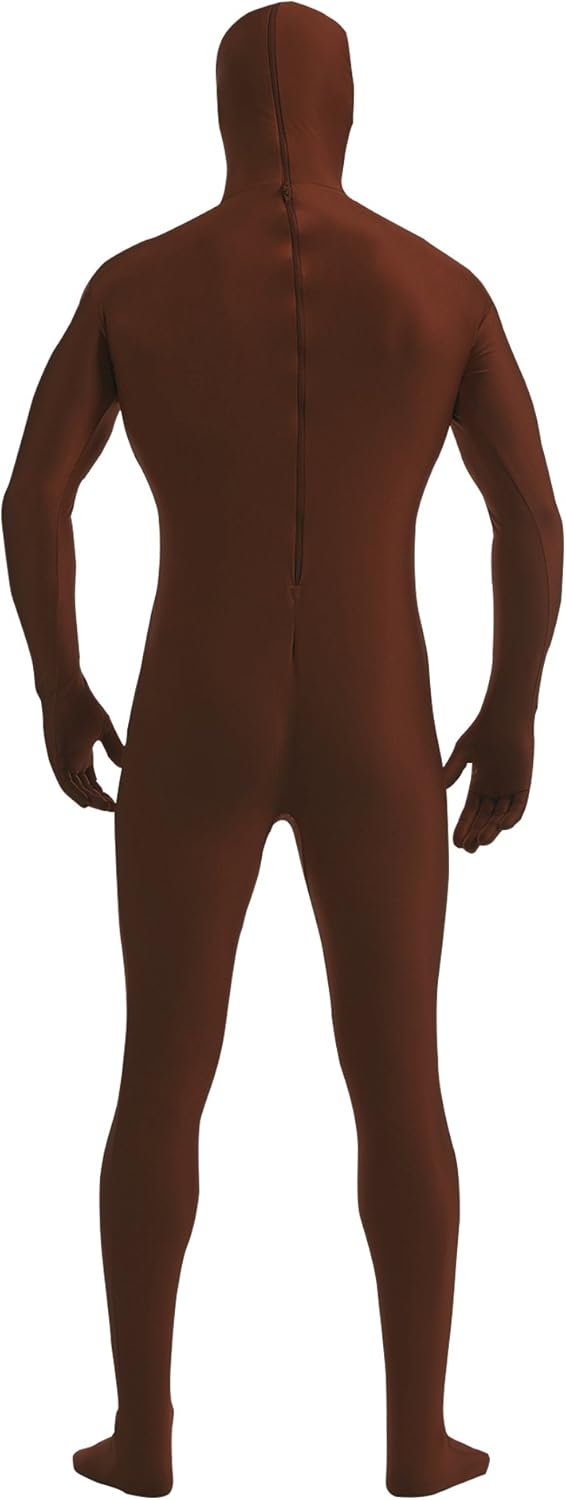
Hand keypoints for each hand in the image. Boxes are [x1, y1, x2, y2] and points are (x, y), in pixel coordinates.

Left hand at [41, 671, 124, 809]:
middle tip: (114, 808)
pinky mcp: (56, 757)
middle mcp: (70, 761)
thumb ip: (114, 748)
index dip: (102, 793)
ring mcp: (62, 760)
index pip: (90, 782)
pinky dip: (75, 794)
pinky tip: (87, 803)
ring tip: (106, 807)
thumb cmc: (83, 705)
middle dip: (99, 800)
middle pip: (84, 788)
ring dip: (90, 800)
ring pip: (75, 788)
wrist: (66, 690)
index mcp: (81, 755)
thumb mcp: (104, 730)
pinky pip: (64, 782)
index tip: (116, 802)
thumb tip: (124, 766)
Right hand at [442, 713, 534, 851]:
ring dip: (491, 830)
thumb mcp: (462, 754)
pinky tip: (502, 827)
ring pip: (500, 816)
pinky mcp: (523, 785)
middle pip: (484, 819)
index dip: (463, 827)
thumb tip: (435, 789)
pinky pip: (518, 807)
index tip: (455, 842)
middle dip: (475, 834)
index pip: (470, 813)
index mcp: (479, 786)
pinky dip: (511, 817)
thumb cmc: (482, 732)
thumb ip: (451, 772)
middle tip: (467, 848)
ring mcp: (509, 789)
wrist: (505, 718)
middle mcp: (494, 791)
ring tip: (481, 841)